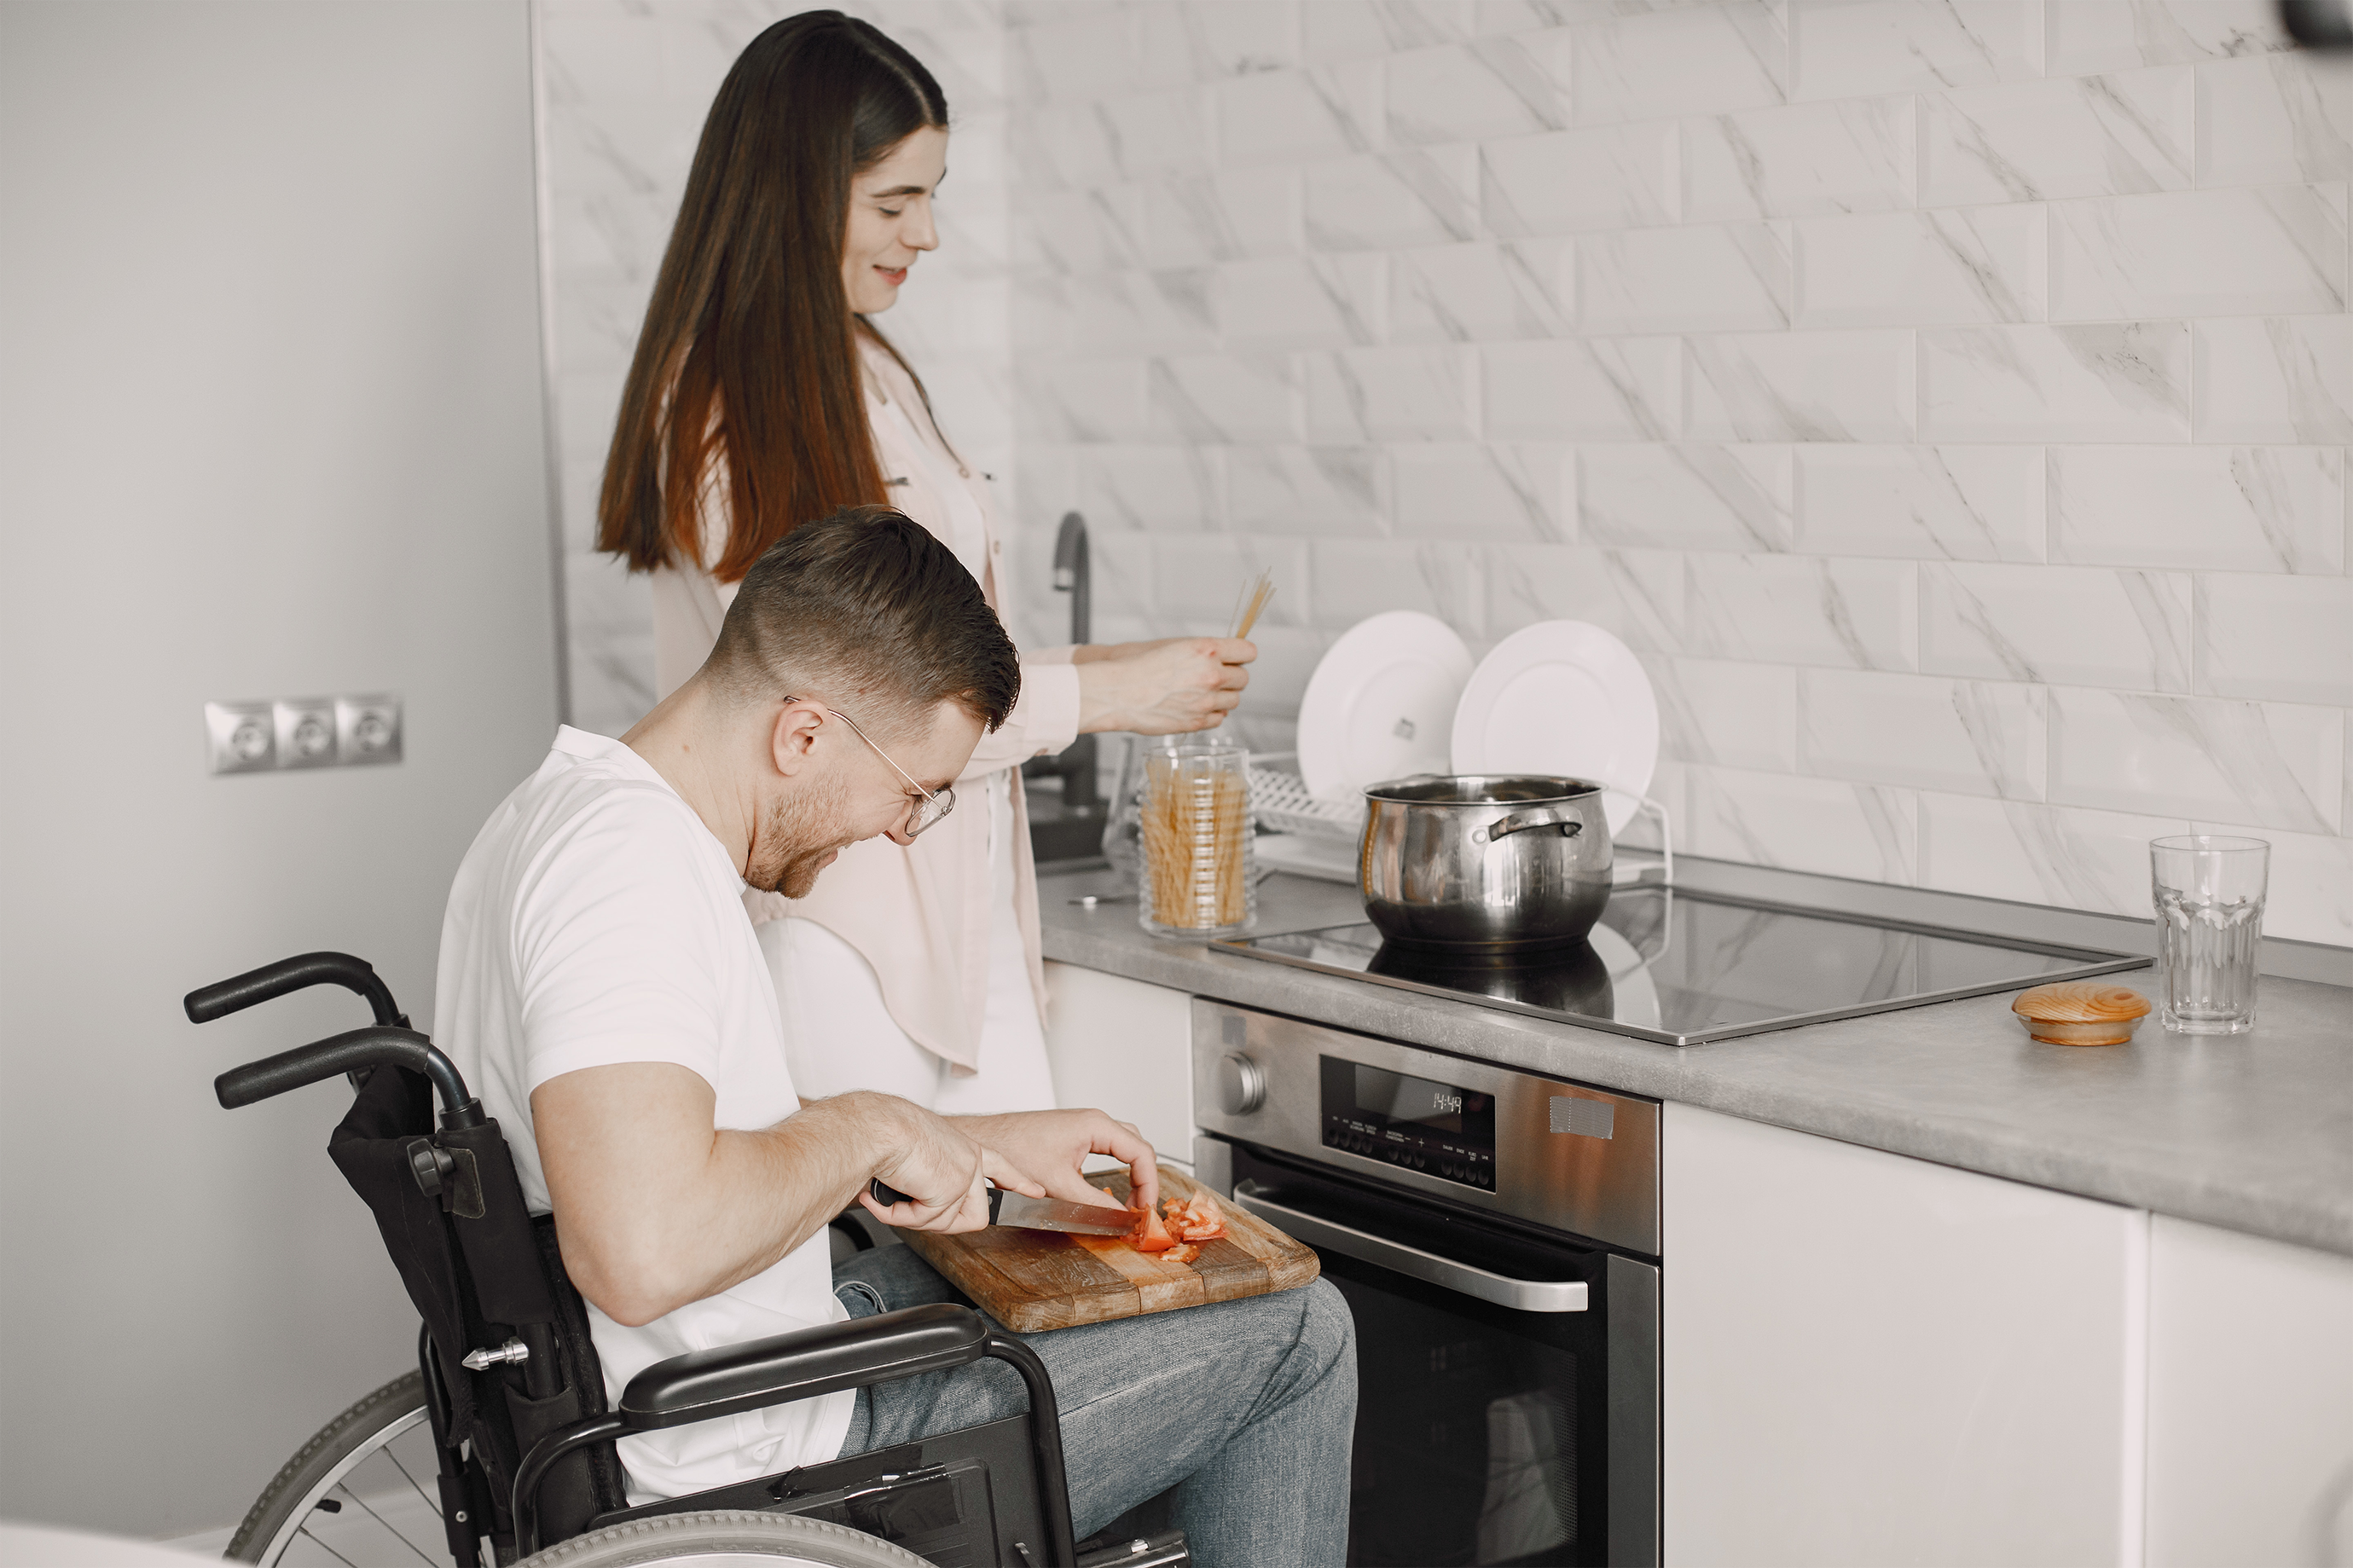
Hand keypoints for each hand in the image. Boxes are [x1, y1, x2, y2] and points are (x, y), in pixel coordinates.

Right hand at [857, 1098, 1047, 1233]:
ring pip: (949, 1223)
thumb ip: (932, 1177)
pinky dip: (898, 1215)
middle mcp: (970, 1158)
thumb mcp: (917, 1155)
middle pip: (974, 1214)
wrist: (874, 1128)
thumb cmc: (883, 1133)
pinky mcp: (952, 1188)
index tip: (1036, 1192)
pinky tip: (885, 1195)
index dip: (1018, 1182)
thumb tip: (922, 1199)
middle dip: (938, 1220)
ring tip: (894, 1191)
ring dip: (914, 1217)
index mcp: (963, 1146)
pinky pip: (925, 1222)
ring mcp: (965, 1174)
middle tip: (908, 1205)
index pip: (1000, 1166)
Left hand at [951, 1108, 1159, 1216]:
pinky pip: (1107, 1150)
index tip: (1145, 1210)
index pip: (1141, 1153)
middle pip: (1137, 1148)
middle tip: (1140, 1208)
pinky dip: (1115, 1170)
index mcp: (1096, 1126)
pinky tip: (1108, 1191)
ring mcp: (1083, 1127)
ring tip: (1130, 1202)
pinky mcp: (1073, 1136)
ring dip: (1131, 1174)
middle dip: (1143, 1179)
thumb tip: (1119, 1219)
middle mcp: (1094, 1122)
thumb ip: (1094, 1205)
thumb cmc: (1013, 1149)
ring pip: (1123, 1148)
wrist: (984, 1140)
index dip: (1149, 1184)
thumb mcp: (1059, 1186)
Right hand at [1073, 638, 1254, 735]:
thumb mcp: (1175, 645)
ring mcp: (1206, 700)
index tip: (1236, 658)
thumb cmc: (1139, 666)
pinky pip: (1220, 718)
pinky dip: (1212, 713)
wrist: (1118, 691)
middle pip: (1243, 678)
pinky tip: (1196, 706)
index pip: (1248, 651)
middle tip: (1215, 676)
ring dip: (1223, 696)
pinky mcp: (1198, 721)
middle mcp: (1211, 675)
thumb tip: (1225, 656)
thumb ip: (1205, 651)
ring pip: (1234, 700)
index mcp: (1207, 650)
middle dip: (1232, 677)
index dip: (1241, 655)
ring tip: (1202, 692)